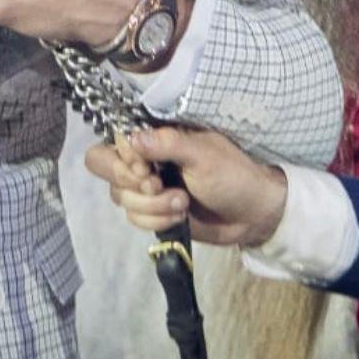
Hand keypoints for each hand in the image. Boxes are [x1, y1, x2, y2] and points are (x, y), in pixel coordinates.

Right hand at [84, 127, 287, 246]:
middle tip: (159, 187)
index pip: (112, 143)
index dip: (122, 159)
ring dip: (152, 207)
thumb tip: (130, 139)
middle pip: (105, 170)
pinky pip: (135, 219)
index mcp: (154, 137)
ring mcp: (147, 187)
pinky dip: (156, 221)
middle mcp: (144, 159)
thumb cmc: (232, 173)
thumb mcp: (203, 154)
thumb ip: (167, 144)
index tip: (146, 170)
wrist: (252, 214)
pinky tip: (180, 217)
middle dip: (133, 186)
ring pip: (121, 198)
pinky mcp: (153, 213)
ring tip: (182, 204)